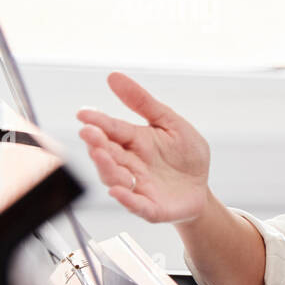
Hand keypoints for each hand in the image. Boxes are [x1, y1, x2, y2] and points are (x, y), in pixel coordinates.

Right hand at [76, 71, 210, 222]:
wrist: (201, 188)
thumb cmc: (185, 155)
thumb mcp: (170, 123)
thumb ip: (143, 102)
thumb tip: (114, 77)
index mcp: (135, 141)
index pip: (113, 130)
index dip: (98, 122)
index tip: (84, 114)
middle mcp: (130, 164)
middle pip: (109, 153)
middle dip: (98, 143)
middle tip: (89, 133)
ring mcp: (137, 186)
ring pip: (115, 178)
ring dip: (107, 167)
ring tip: (102, 155)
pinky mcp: (150, 207)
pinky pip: (135, 204)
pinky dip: (126, 198)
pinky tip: (118, 191)